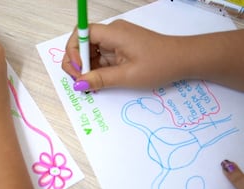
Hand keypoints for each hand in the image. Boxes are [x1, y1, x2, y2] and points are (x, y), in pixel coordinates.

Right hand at [62, 19, 182, 91]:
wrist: (183, 60)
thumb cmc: (159, 65)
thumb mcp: (128, 76)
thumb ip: (100, 79)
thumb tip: (78, 84)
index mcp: (113, 33)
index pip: (81, 33)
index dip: (73, 51)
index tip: (78, 70)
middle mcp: (112, 33)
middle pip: (82, 43)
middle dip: (77, 63)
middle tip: (81, 83)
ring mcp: (115, 41)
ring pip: (90, 52)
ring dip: (86, 69)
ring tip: (90, 86)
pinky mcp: (119, 49)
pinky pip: (100, 58)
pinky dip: (96, 70)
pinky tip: (98, 82)